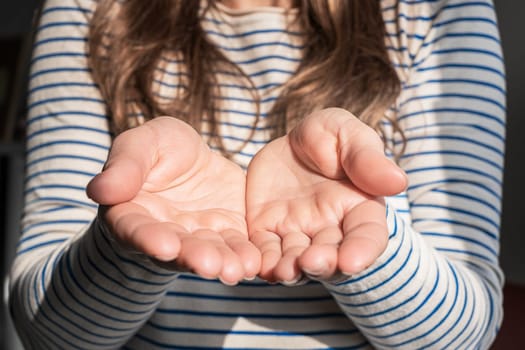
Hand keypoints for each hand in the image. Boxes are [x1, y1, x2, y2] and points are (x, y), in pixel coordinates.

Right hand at [87, 117, 259, 284]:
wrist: (192, 159)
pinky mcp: (227, 234)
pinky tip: (256, 261)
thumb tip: (98, 190)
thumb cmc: (158, 151)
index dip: (148, 238)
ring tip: (236, 270)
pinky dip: (245, 255)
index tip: (164, 246)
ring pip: (208, 253)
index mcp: (132, 212)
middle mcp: (163, 233)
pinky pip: (236, 247)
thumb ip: (125, 165)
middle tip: (208, 265)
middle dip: (192, 257)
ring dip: (222, 263)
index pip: (135, 229)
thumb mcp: (142, 144)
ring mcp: (197, 237)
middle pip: (176, 249)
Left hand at [246, 108, 406, 283]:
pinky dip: (263, 263)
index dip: (362, 250)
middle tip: (312, 261)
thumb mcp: (345, 133)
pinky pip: (265, 252)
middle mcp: (330, 228)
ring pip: (297, 260)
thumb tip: (398, 182)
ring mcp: (298, 233)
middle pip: (332, 255)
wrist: (286, 142)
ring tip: (283, 270)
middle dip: (323, 263)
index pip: (367, 234)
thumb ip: (366, 157)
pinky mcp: (268, 233)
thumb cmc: (326, 136)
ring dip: (292, 269)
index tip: (352, 261)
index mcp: (358, 207)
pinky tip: (256, 266)